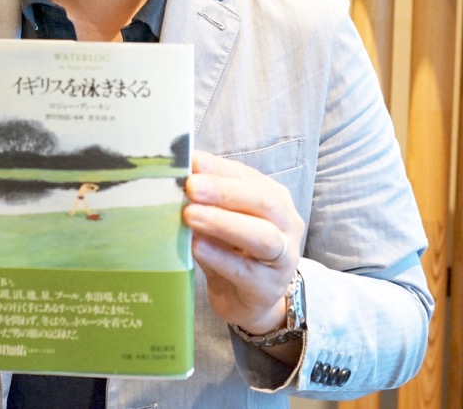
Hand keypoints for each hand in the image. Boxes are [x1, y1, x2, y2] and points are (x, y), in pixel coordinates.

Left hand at [183, 150, 304, 335]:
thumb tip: (176, 178)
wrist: (249, 301)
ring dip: (223, 223)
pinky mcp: (267, 288)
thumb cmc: (233, 252)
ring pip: (262, 236)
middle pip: (263, 201)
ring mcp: (282, 259)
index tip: (191, 161)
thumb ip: (207, 201)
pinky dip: (220, 257)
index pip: (249, 177)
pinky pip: (245, 271)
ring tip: (190, 215)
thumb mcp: (221, 221)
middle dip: (224, 191)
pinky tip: (197, 247)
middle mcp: (286, 225)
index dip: (219, 168)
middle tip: (191, 186)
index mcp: (274, 199)